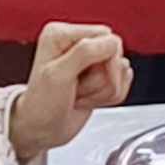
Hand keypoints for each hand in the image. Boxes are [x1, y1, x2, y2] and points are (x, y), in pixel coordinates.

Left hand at [12, 24, 130, 162]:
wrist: (41, 130)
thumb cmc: (41, 104)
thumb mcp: (58, 75)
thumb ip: (85, 52)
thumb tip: (112, 42)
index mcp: (62, 33)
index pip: (107, 37)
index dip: (105, 61)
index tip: (87, 78)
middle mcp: (77, 43)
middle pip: (116, 54)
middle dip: (102, 79)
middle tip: (77, 89)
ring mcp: (90, 60)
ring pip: (121, 70)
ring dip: (102, 91)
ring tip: (78, 95)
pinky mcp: (100, 76)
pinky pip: (123, 82)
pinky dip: (109, 97)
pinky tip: (88, 99)